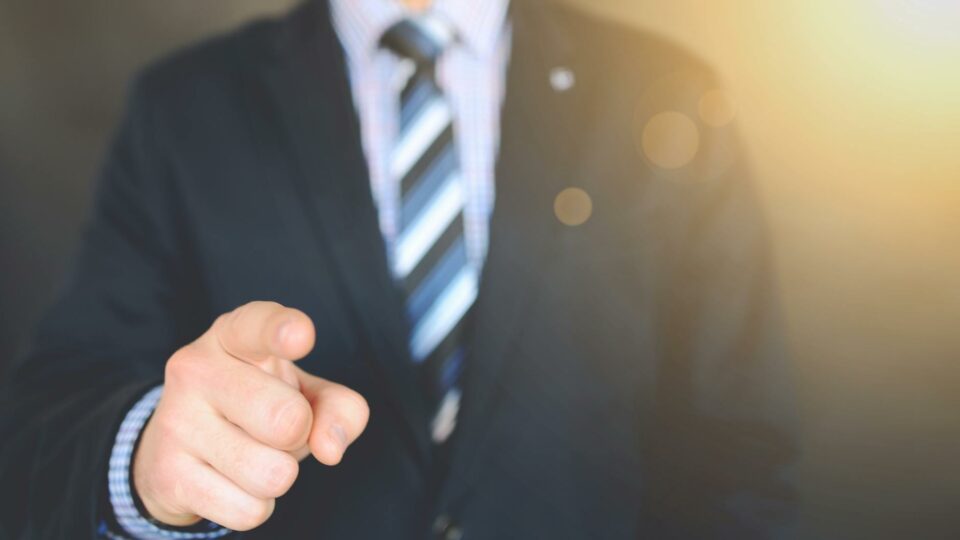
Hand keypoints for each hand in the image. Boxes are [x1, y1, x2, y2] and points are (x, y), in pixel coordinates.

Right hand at [133, 301, 369, 529]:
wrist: (179, 447)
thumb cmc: (259, 407)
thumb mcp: (305, 393)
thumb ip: (340, 408)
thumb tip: (329, 448)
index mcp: (234, 335)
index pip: (257, 325)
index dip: (282, 330)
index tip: (301, 335)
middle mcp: (197, 368)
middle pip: (287, 419)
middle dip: (299, 436)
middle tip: (280, 429)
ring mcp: (176, 420)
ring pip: (272, 474)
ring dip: (279, 476)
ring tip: (254, 454)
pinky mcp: (167, 473)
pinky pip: (248, 510)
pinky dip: (255, 506)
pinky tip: (232, 483)